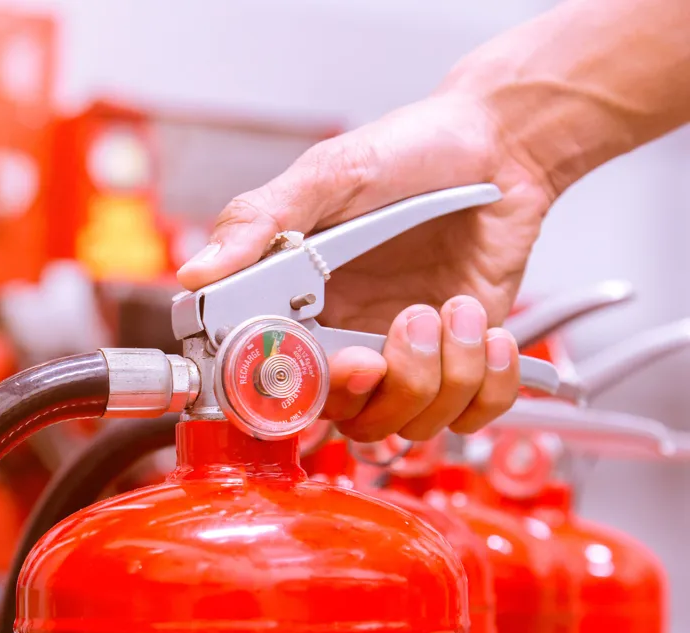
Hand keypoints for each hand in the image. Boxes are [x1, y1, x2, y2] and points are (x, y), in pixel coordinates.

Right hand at [177, 92, 553, 441]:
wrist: (498, 144)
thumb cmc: (409, 150)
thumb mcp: (328, 174)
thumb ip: (260, 221)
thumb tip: (198, 272)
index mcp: (303, 306)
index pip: (283, 385)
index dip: (310, 392)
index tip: (348, 361)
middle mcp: (350, 340)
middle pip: (353, 420)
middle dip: (390, 386)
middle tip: (409, 322)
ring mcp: (408, 355)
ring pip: (413, 423)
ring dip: (446, 374)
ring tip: (456, 309)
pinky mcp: (463, 360)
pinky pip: (473, 414)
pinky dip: (489, 383)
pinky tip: (486, 330)